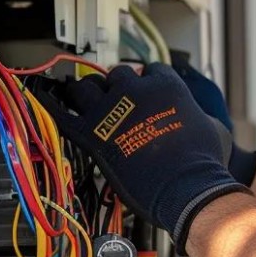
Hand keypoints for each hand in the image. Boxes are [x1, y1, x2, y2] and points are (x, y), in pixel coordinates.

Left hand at [43, 64, 250, 251]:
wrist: (187, 187)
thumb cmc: (202, 162)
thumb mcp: (212, 129)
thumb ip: (197, 114)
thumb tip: (198, 117)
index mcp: (166, 86)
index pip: (151, 69)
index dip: (148, 80)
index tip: (146, 90)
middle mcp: (135, 91)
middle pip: (117, 74)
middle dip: (117, 86)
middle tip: (118, 100)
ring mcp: (110, 111)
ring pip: (85, 86)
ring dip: (87, 91)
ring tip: (86, 98)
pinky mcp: (91, 134)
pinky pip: (60, 112)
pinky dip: (50, 102)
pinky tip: (43, 96)